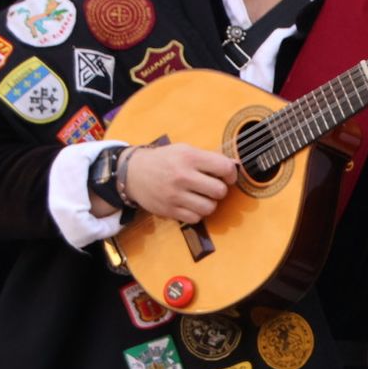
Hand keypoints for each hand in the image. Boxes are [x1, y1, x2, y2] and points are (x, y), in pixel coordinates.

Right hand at [118, 143, 237, 223]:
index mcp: (189, 157)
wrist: (132, 173)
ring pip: (209, 207)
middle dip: (220, 190)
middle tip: (212, 186)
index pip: (224, 168)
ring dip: (209, 203)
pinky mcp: (169, 210)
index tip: (227, 176)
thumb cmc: (164, 160)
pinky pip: (196, 218)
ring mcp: (175, 195)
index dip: (231, 174)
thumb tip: (235, 166)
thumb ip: (208, 158)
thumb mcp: (184, 150)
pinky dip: (197, 213)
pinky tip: (191, 204)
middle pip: (219, 191)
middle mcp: (182, 176)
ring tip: (202, 196)